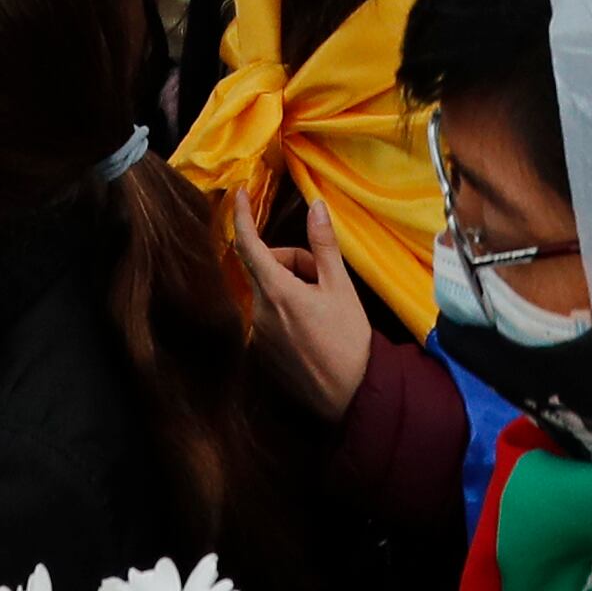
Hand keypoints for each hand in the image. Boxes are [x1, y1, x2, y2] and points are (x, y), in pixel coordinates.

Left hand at [230, 189, 374, 418]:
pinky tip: (313, 327)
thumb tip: (316, 206)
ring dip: (292, 287)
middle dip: (293, 263)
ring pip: (270, 291)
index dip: (242, 216)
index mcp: (277, 292)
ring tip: (324, 307)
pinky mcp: (262, 351)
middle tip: (324, 278)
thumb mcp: (341, 287)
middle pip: (267, 268)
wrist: (351, 397)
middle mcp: (259, 312)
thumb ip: (323, 245)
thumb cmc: (349, 340)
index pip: (249, 244)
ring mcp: (258, 334)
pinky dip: (288, 309)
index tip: (240, 193)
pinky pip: (270, 314)